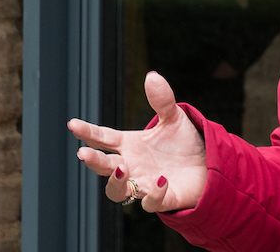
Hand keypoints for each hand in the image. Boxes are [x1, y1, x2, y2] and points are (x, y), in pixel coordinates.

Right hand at [67, 71, 208, 212]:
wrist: (207, 165)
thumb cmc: (183, 143)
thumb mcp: (172, 117)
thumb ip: (162, 99)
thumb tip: (152, 76)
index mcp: (128, 144)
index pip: (102, 138)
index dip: (87, 132)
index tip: (72, 124)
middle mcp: (131, 166)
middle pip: (103, 165)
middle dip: (92, 161)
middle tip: (83, 153)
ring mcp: (144, 184)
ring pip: (117, 191)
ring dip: (115, 182)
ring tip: (121, 168)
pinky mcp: (162, 199)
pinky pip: (151, 202)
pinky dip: (154, 193)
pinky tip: (162, 179)